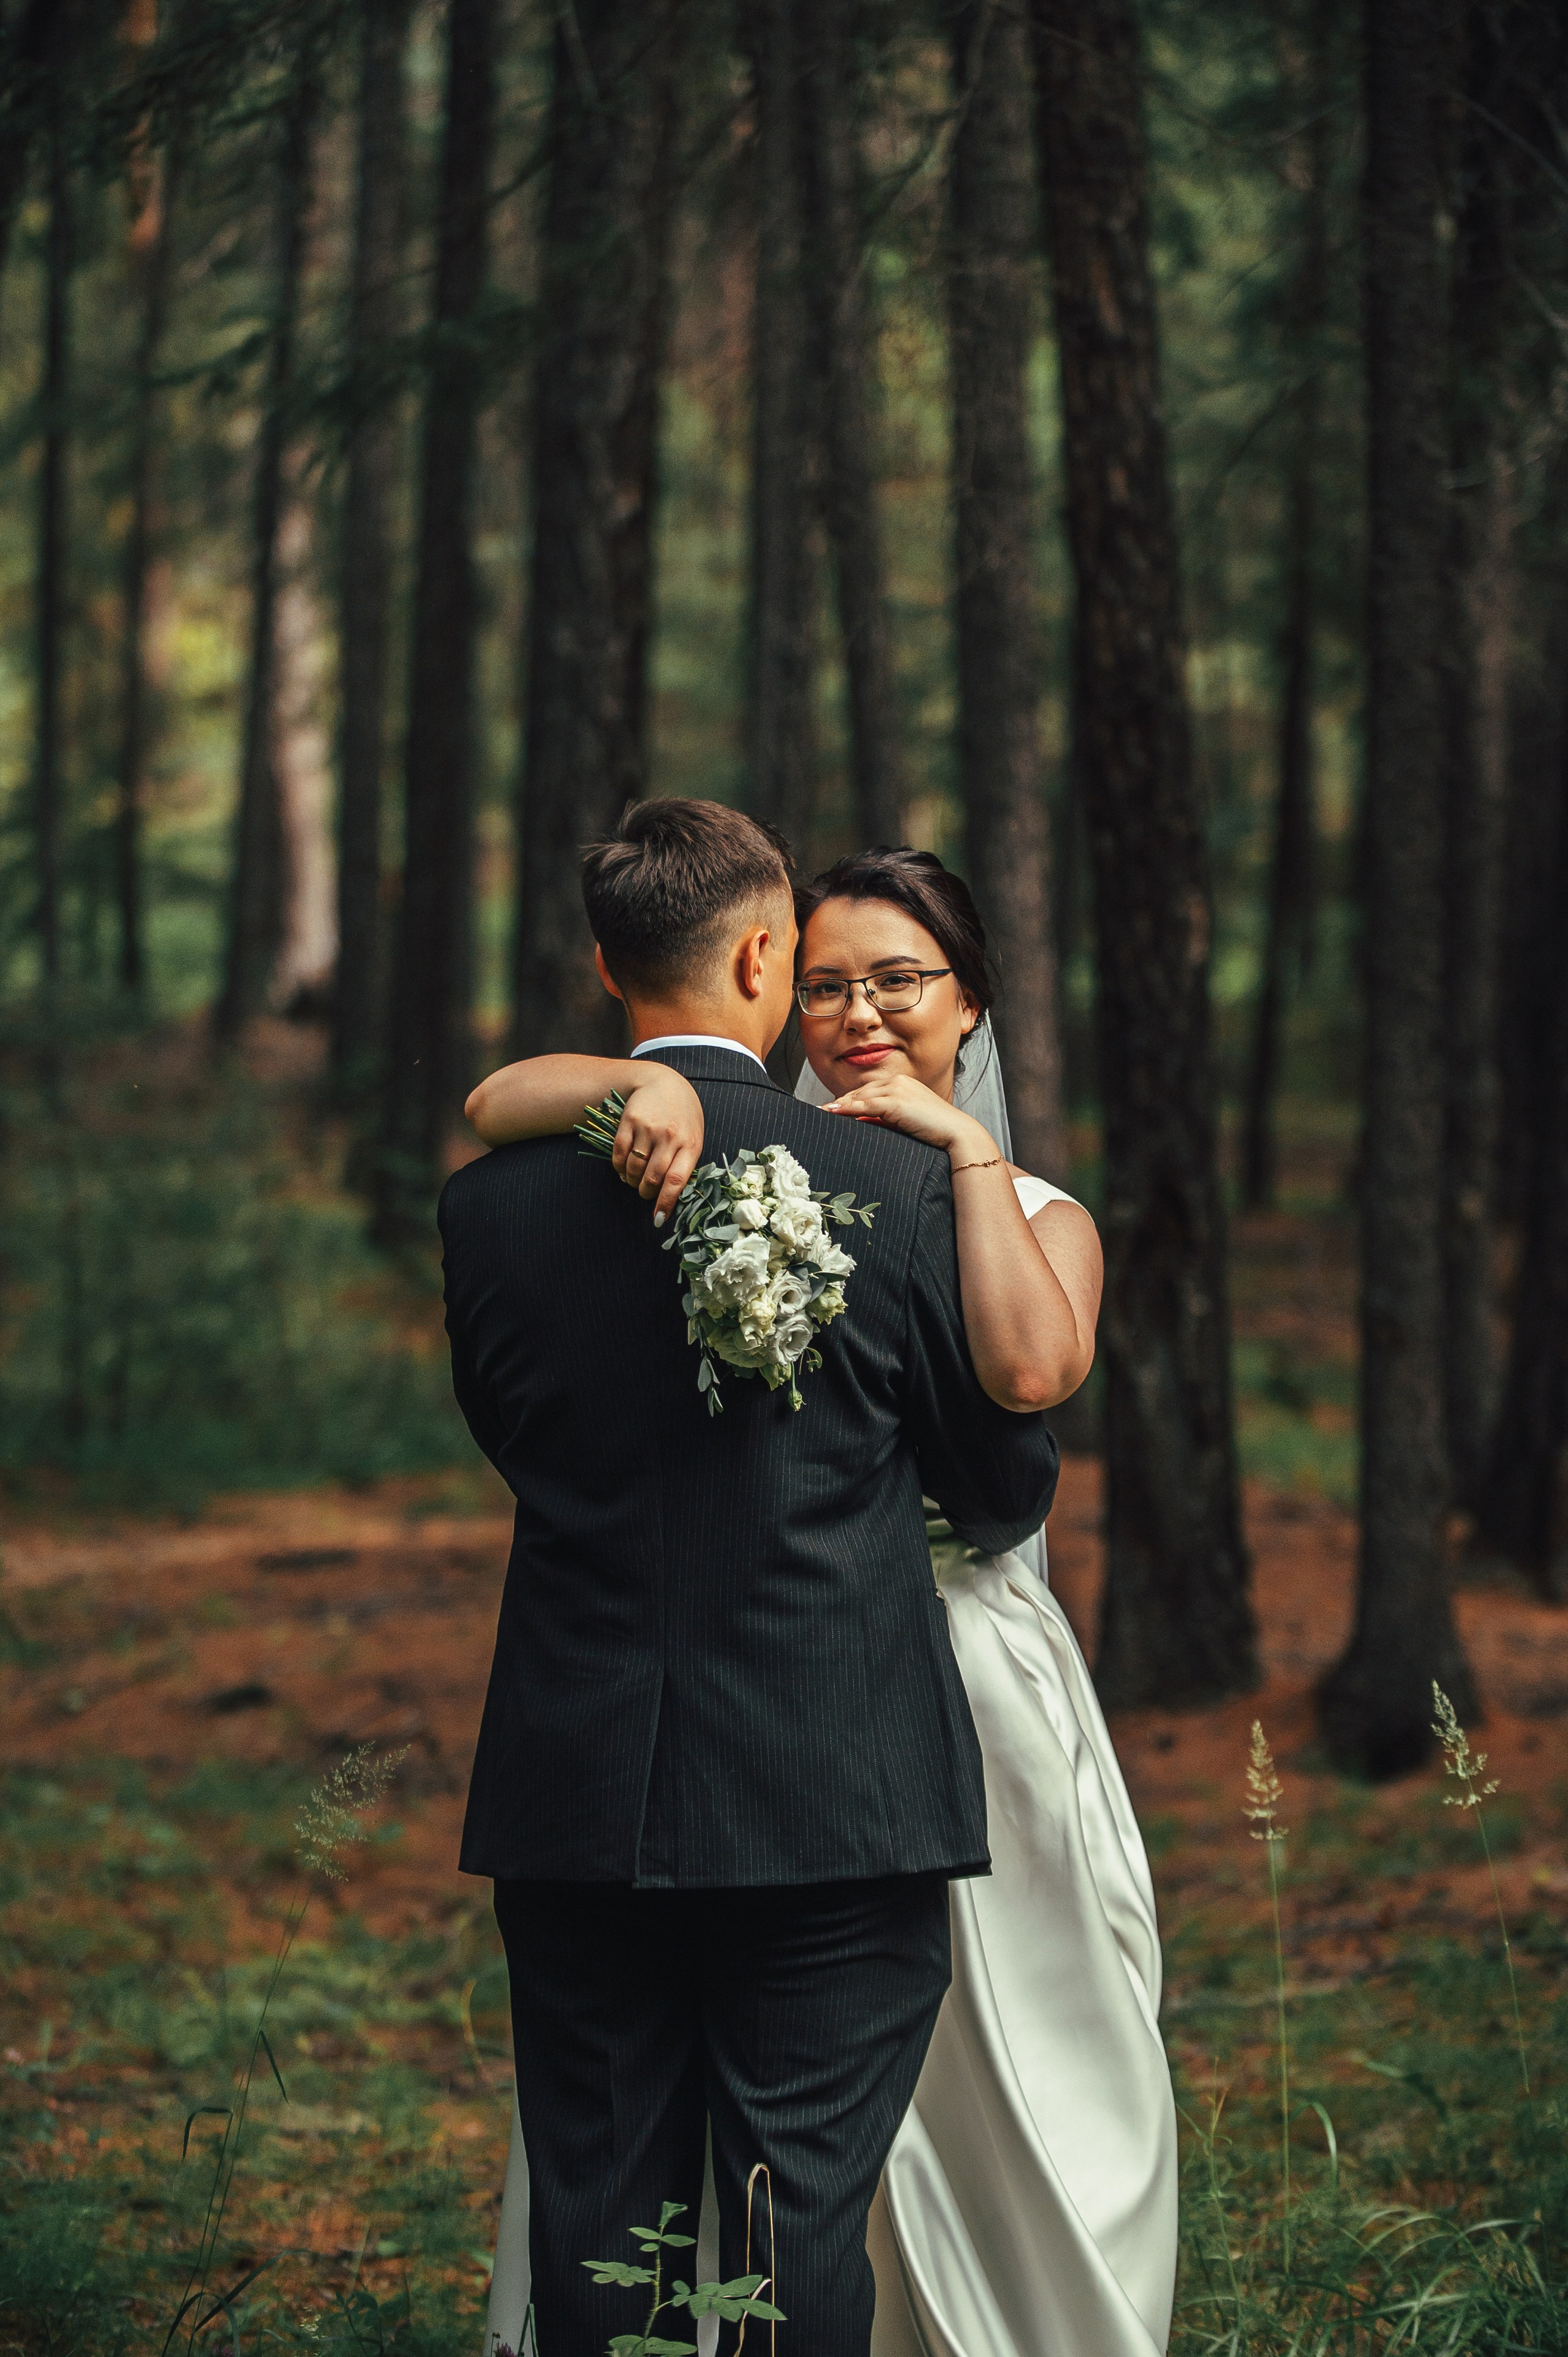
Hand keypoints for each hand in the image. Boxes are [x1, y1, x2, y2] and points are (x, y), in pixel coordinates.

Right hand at [610, 1067, 704, 1223]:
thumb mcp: (692, 1136)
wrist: (663, 1082)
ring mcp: (648, 1128)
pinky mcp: (629, 1122)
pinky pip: (619, 1154)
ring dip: (631, 1182)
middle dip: (646, 1193)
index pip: (676, 1180)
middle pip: (652, 1178)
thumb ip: (684, 1163)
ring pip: (634, 1169)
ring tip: (634, 1180)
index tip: (658, 1218)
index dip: (665, 1202)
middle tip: (645, 1194)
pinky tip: (624, 1168)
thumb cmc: (682, 1116)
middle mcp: (670, 1136)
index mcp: (690, 1144)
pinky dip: (619, 1167)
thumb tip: (670, 1196)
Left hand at [821, 1070, 995, 1161]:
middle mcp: (898, 1081)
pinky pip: (864, 1105)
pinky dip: (846, 1109)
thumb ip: (886, 1117)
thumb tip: (862, 1121)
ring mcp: (897, 1089)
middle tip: (822, 1111)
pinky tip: (833, 1113)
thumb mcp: (907, 1120)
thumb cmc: (935, 1130)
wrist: (956, 1133)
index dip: (850, 1099)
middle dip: (841, 1101)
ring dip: (839, 1105)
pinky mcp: (896, 1102)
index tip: (833, 1108)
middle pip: (861, 1091)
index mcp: (903, 1082)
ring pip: (860, 1097)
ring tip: (823, 1113)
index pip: (869, 1090)